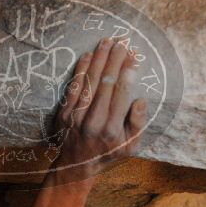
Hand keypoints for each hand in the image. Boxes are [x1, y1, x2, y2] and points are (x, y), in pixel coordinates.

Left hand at [50, 38, 146, 179]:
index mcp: (112, 129)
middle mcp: (94, 121)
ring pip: (90, 82)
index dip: (128, 72)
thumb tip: (141, 101)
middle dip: (115, 59)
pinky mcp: (64, 113)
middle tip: (122, 42)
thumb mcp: (130, 146)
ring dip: (99, 59)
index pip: (121, 93)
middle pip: (106, 83)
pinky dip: (81, 70)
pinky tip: (89, 55)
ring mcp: (76, 116)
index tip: (134, 55)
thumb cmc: (108, 153)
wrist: (76, 164)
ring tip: (107, 42)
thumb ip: (137, 124)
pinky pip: (74, 87)